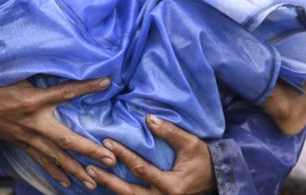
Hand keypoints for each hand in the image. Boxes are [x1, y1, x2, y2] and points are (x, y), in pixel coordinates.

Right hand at [0, 78, 115, 189]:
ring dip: (75, 170)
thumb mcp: (17, 74)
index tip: (106, 82)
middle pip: (66, 140)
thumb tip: (64, 65)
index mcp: (34, 100)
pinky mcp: (22, 145)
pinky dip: (54, 173)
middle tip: (109, 159)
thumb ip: (41, 76)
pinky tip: (67, 184)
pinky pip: (41, 162)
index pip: (66, 92)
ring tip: (93, 182)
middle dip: (89, 151)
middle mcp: (34, 123)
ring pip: (55, 157)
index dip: (86, 86)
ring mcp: (27, 138)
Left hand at [85, 115, 214, 193]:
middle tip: (89, 168)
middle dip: (107, 180)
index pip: (140, 169)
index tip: (107, 142)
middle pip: (128, 192)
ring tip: (92, 176)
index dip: (123, 155)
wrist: (216, 178)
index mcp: (170, 186)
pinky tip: (106, 184)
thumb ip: (170, 132)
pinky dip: (119, 192)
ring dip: (109, 188)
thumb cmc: (203, 160)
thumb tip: (148, 119)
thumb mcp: (190, 144)